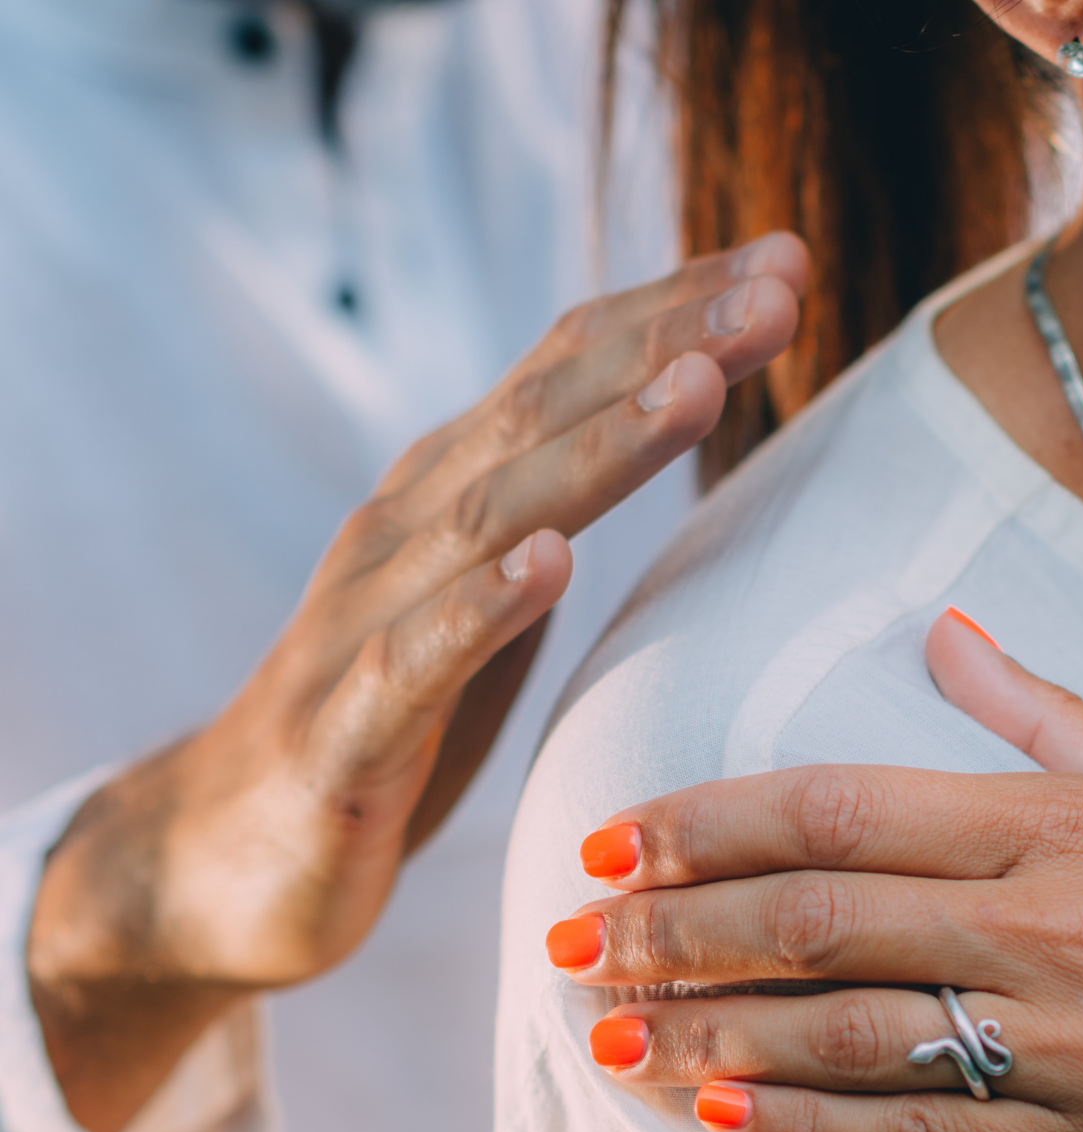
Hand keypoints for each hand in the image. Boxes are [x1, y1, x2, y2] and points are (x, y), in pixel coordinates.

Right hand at [31, 234, 808, 1131]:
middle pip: (545, 414)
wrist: (233, 856)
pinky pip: (415, 659)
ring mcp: (368, 622)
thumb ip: (559, 517)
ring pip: (490, 516)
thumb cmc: (389, 728)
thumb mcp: (492, 607)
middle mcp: (408, 531)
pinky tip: (548, 563)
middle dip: (665, 346)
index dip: (676, 314)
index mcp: (457, 496)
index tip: (788, 262)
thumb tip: (668, 441)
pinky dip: (480, 608)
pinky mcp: (346, 731)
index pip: (573, 373)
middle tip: (776, 290)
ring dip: (597, 449)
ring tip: (695, 388)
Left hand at [548, 608, 1082, 1131]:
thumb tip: (949, 635)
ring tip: (604, 1035)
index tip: (612, 838)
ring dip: (704, 1034)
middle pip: (812, 918)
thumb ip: (1053, 717)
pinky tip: (718, 1126)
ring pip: (844, 1036)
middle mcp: (1057, 926)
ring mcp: (1076, 1052)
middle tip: (565, 940)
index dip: (705, 823)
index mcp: (1072, 821)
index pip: (841, 805)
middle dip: (668, 928)